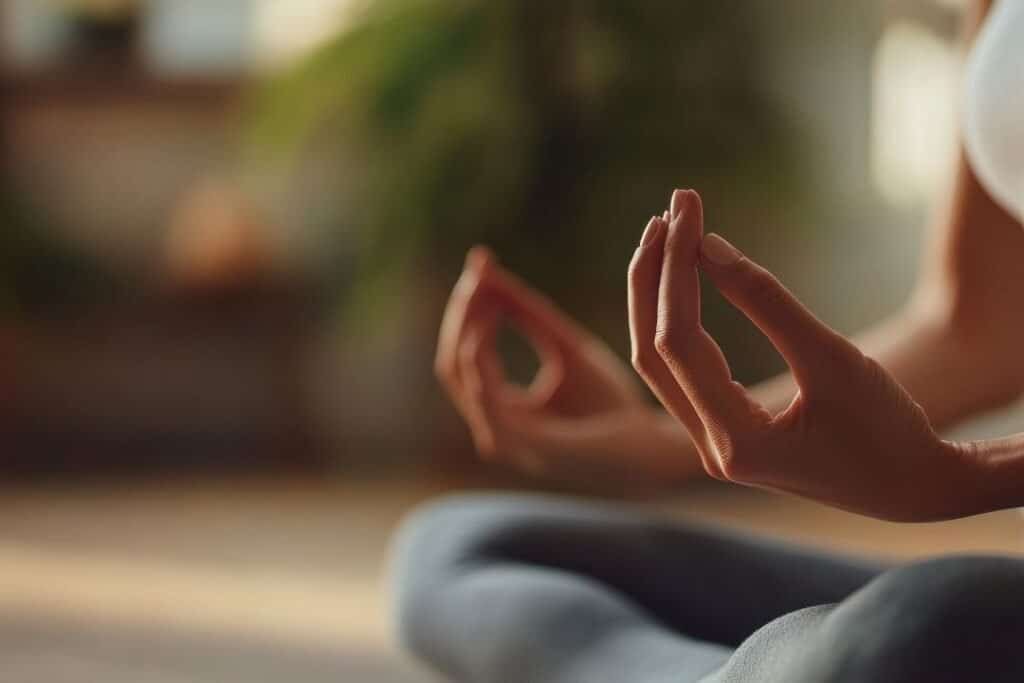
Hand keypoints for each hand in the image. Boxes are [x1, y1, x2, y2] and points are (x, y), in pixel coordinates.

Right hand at [436, 246, 702, 492]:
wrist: (654, 444)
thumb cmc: (610, 402)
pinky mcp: (532, 445)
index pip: (463, 358)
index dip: (466, 309)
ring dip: (467, 329)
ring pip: (462, 379)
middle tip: (476, 272)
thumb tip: (484, 269)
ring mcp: (509, 441)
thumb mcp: (563, 345)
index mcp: (502, 412)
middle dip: (461, 315)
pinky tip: (486, 328)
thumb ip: (525, 313)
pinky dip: (480, 364)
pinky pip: (489, 402)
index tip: (480, 264)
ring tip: (482, 289)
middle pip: (452, 366)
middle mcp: (495, 429)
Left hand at [628, 190, 980, 520]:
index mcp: (736, 441)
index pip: (679, 342)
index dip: (676, 270)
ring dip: (658, 298)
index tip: (686, 209)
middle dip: (654, 277)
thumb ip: (767, 302)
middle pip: (654, 352)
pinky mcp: (724, 434)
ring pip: (661, 363)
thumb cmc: (887, 426)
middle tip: (670, 210)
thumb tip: (707, 246)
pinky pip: (682, 371)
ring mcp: (713, 445)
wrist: (914, 486)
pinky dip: (678, 322)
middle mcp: (711, 449)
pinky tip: (683, 280)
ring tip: (667, 234)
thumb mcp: (833, 358)